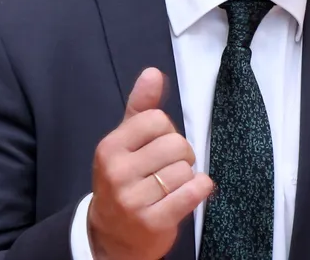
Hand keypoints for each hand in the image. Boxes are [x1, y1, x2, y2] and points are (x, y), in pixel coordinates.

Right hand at [87, 67, 213, 259]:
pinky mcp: (153, 221)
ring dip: (187, 177)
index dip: (166, 132)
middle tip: (167, 169)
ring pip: (186, 169)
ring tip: (170, 187)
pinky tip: (187, 194)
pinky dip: (199, 190)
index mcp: (110, 148)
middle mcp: (117, 173)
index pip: (157, 120)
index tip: (156, 147)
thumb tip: (152, 73)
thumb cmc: (125, 182)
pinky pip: (194, 192)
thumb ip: (140, 107)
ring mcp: (133, 200)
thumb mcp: (126, 143)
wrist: (112, 237)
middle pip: (176, 144)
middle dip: (181, 155)